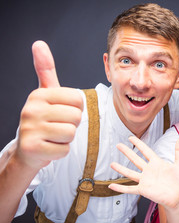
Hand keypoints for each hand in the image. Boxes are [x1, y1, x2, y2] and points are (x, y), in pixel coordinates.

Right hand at [14, 41, 82, 169]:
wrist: (27, 150)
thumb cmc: (43, 120)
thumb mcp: (45, 94)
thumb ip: (45, 70)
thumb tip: (39, 43)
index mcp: (38, 94)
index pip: (78, 99)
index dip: (76, 109)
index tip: (61, 112)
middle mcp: (31, 109)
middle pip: (76, 117)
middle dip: (72, 124)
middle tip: (57, 126)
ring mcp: (29, 130)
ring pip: (71, 133)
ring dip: (66, 138)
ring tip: (53, 136)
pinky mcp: (32, 149)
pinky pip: (64, 149)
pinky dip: (61, 151)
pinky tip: (49, 147)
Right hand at [109, 136, 178, 208]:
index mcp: (157, 163)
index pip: (146, 151)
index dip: (138, 144)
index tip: (131, 137)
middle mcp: (149, 171)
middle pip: (135, 159)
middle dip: (127, 152)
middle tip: (118, 145)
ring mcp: (145, 180)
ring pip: (130, 173)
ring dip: (121, 169)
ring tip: (111, 164)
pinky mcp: (143, 190)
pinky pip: (130, 189)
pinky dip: (120, 188)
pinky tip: (111, 186)